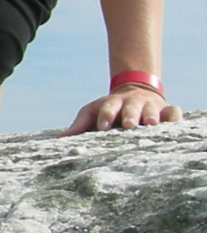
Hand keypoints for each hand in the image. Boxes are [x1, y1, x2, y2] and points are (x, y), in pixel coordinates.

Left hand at [58, 85, 181, 136]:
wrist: (135, 93)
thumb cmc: (109, 110)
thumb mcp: (93, 113)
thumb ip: (79, 126)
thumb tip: (59, 139)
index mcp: (113, 104)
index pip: (108, 108)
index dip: (105, 115)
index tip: (102, 126)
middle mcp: (132, 103)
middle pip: (131, 107)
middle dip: (130, 115)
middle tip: (129, 125)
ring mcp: (151, 106)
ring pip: (152, 108)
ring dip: (152, 115)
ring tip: (152, 124)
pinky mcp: (167, 111)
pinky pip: (174, 112)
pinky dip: (175, 116)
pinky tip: (175, 124)